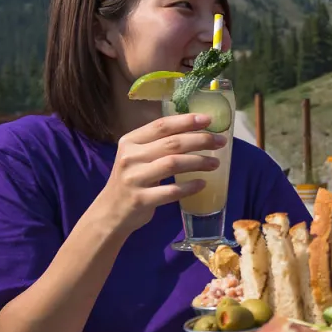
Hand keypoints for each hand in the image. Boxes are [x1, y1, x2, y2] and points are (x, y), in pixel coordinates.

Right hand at [93, 113, 227, 234]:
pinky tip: (202, 184)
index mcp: (130, 141)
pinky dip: (189, 187)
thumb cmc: (132, 179)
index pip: (161, 125)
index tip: (209, 119)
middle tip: (220, 142)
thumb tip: (196, 130)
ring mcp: (134, 179)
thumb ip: (158, 144)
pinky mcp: (141, 199)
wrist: (111, 212)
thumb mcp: (137, 156)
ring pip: (173, 164)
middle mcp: (130, 157)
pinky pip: (171, 191)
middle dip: (200, 140)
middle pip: (172, 143)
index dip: (186, 121)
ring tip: (215, 163)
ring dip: (199, 162)